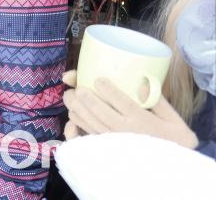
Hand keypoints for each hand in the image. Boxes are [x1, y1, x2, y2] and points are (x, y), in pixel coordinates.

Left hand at [62, 70, 198, 148]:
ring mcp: (115, 142)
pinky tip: (73, 114)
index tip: (98, 79)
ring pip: (90, 124)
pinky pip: (88, 136)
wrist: (171, 165)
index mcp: (143, 121)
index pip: (123, 103)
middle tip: (77, 87)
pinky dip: (77, 125)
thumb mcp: (173, 118)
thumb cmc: (172, 137)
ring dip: (77, 108)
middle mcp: (126, 132)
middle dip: (85, 97)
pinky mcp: (107, 149)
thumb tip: (140, 83)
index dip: (108, 90)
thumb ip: (158, 99)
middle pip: (100, 113)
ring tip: (71, 96)